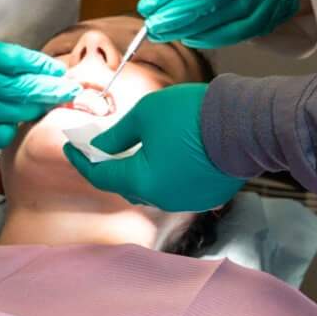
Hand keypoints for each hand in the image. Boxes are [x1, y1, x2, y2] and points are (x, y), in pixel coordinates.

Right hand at [0, 41, 78, 167]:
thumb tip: (41, 69)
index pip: (14, 57)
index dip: (41, 65)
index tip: (57, 71)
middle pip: (20, 85)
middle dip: (50, 89)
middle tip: (69, 90)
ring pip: (14, 111)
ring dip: (33, 109)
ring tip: (42, 106)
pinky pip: (2, 132)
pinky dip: (10, 128)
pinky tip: (10, 123)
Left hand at [63, 81, 243, 211]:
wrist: (245, 122)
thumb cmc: (193, 115)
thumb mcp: (146, 114)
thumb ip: (118, 135)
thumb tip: (100, 146)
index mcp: (144, 181)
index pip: (102, 175)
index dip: (83, 160)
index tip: (71, 147)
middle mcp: (164, 198)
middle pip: (128, 185)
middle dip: (112, 167)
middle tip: (101, 147)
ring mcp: (189, 200)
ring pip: (155, 188)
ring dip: (143, 170)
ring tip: (137, 148)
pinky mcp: (209, 195)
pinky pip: (179, 187)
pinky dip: (168, 173)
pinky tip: (169, 154)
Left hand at [136, 0, 302, 47]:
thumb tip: (162, 1)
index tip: (148, 5)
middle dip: (175, 15)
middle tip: (153, 25)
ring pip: (218, 18)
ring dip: (187, 29)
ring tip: (165, 34)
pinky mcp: (265, 18)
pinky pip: (233, 33)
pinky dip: (209, 37)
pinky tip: (191, 38)